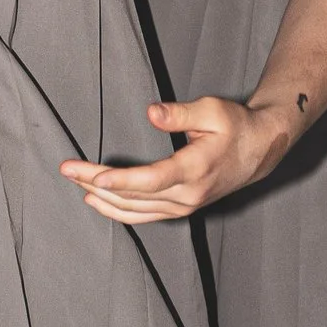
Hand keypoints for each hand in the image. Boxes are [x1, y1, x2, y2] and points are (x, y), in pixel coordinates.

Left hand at [61, 95, 288, 223]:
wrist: (259, 151)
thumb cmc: (235, 126)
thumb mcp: (213, 110)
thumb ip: (181, 113)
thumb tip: (151, 113)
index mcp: (195, 169)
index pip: (151, 180)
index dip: (120, 179)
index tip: (92, 175)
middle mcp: (188, 195)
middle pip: (134, 196)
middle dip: (96, 183)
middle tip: (67, 170)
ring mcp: (184, 206)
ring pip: (135, 210)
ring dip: (102, 197)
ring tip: (75, 182)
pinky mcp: (180, 208)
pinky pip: (143, 215)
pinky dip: (117, 210)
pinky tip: (96, 201)